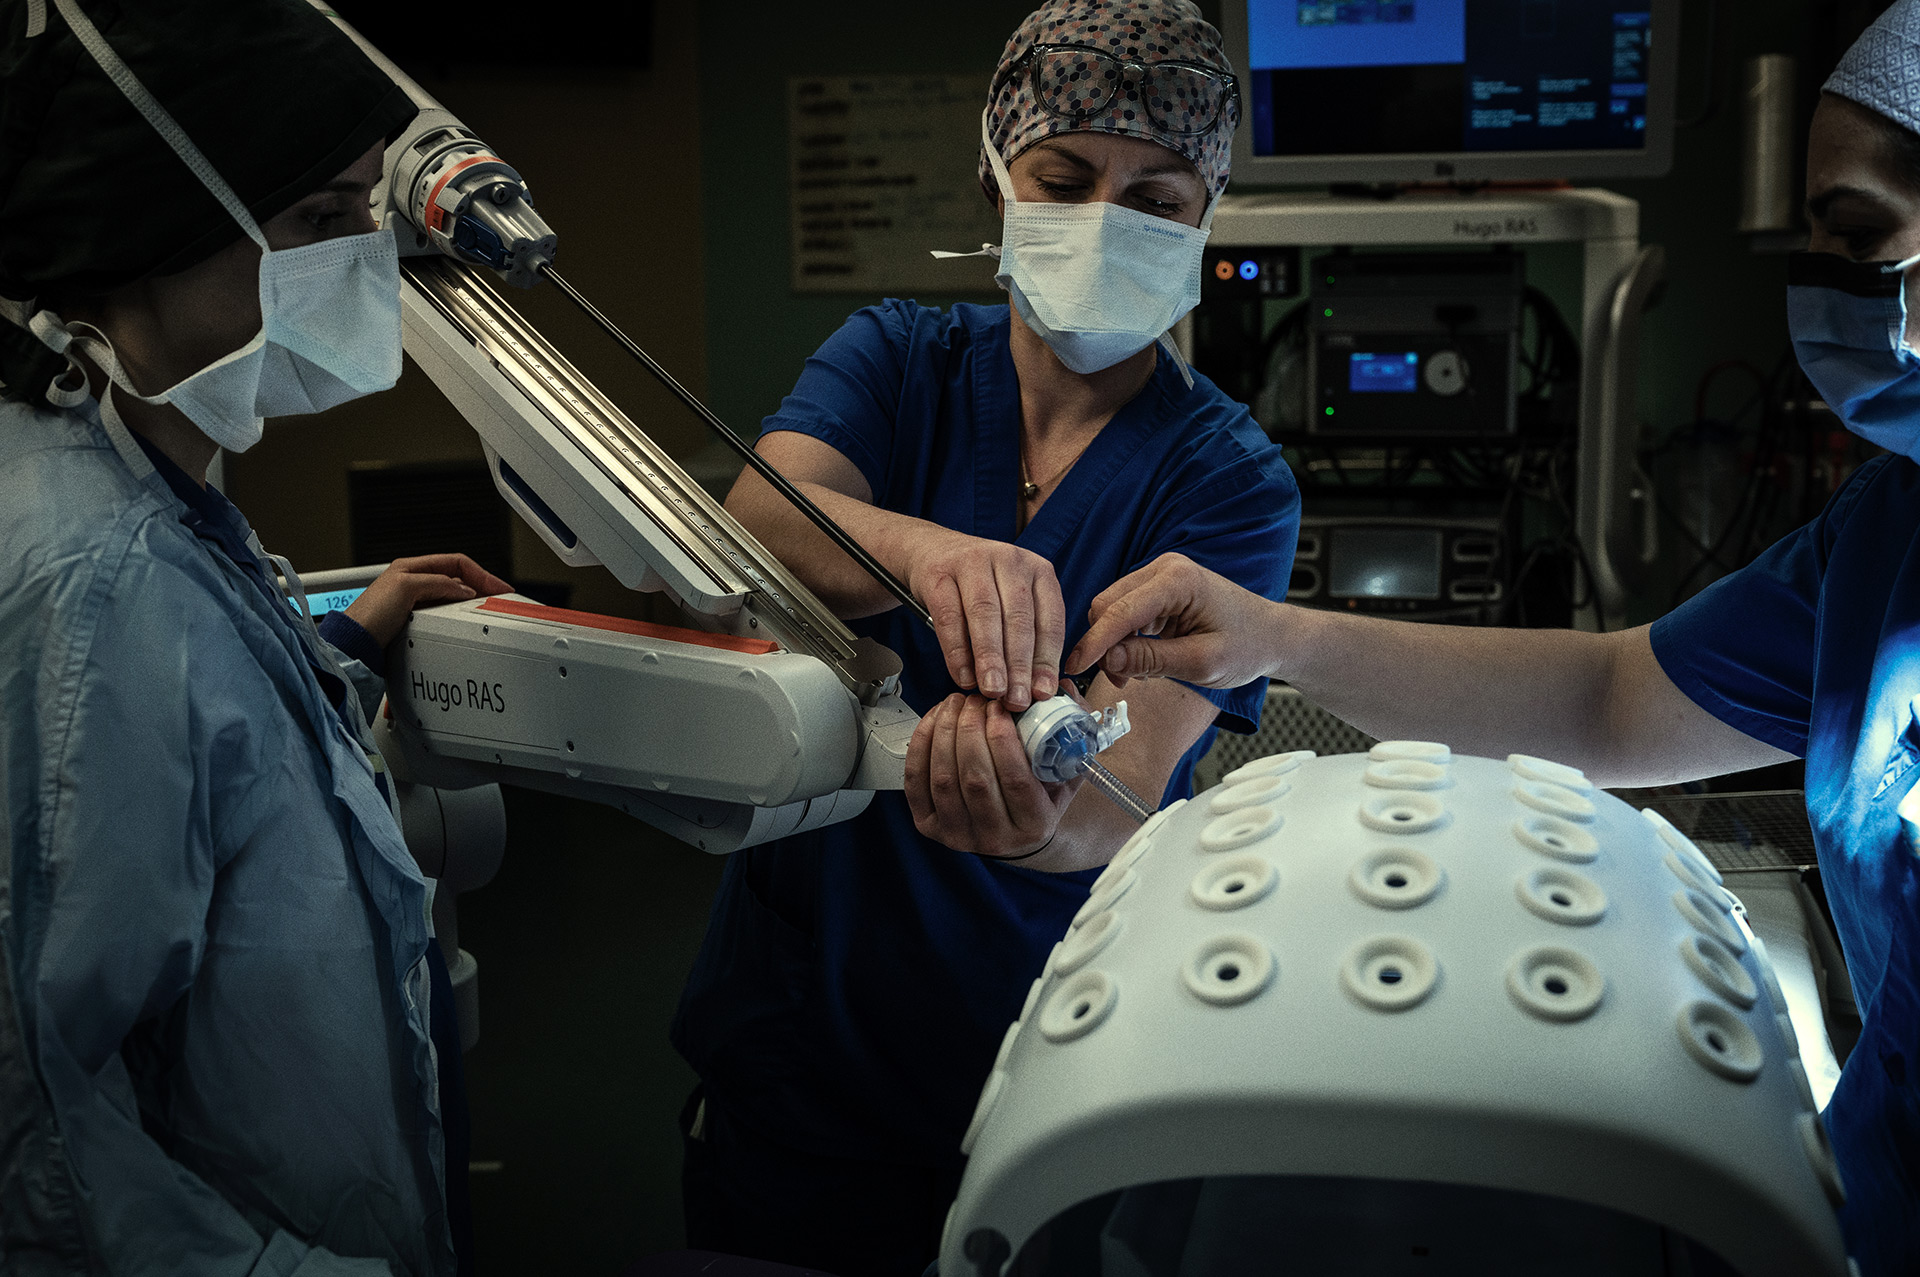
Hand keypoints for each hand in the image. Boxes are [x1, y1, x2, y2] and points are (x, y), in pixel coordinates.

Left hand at [343, 553, 512, 647]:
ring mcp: (415, 602)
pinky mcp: (415, 620)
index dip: (480, 573)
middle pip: (457, 579)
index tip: (499, 588)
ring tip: (483, 610)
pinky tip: (463, 622)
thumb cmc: (369, 614)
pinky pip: (444, 613)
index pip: (456, 563)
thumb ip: (438, 584)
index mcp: (410, 567)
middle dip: (479, 586)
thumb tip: (464, 590)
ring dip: (469, 602)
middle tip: (497, 599)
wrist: (354, 643)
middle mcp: (414, 582)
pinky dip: (458, 616)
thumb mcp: (406, 587)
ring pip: (452, 596)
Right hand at [904, 527, 1065, 710]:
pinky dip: (957, 651)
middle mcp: (1009, 560)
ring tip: (992, 689)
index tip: (1043, 691)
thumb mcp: (1011, 600)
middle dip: (1019, 664)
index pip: (1050, 619)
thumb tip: (1036, 688)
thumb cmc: (979, 584)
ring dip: (990, 658)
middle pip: (1018, 618)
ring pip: (986, 615)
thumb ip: (1026, 637)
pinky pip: (950, 616)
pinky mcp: (939, 573)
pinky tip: (963, 675)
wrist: (932, 550)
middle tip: (1017, 699)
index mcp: (1038, 569)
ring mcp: (973, 562)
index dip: (1047, 660)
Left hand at [905, 693, 1079, 857]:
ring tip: (956, 704)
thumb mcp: (1067, 768)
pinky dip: (921, 745)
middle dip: (971, 729)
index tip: (1000, 707)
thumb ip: (1070, 730)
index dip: (1003, 737)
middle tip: (976, 700)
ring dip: (945, 732)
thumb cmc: (1042, 794)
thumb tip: (1064, 687)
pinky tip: (934, 720)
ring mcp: (958, 835)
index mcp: (1034, 825)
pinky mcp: (928, 826)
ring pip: (944, 779)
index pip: (1015, 780)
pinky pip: (916, 782)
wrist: (1014, 831)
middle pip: (976, 779)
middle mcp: (995, 838)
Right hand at [1065, 553, 1281, 688]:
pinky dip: (1125, 638)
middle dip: (1104, 645)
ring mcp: (1161, 575)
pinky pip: (1126, 612)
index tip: (1073, 667)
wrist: (1272, 635)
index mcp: (1178, 580)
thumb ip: (1152, 660)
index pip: (1119, 611)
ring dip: (1115, 644)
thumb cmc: (1248, 646)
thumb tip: (1108, 659)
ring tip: (1137, 673)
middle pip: (1107, 605)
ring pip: (1112, 609)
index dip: (1094, 642)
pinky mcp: (1159, 588)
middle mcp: (1165, 568)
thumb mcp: (1201, 663)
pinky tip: (1144, 658)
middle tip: (1121, 680)